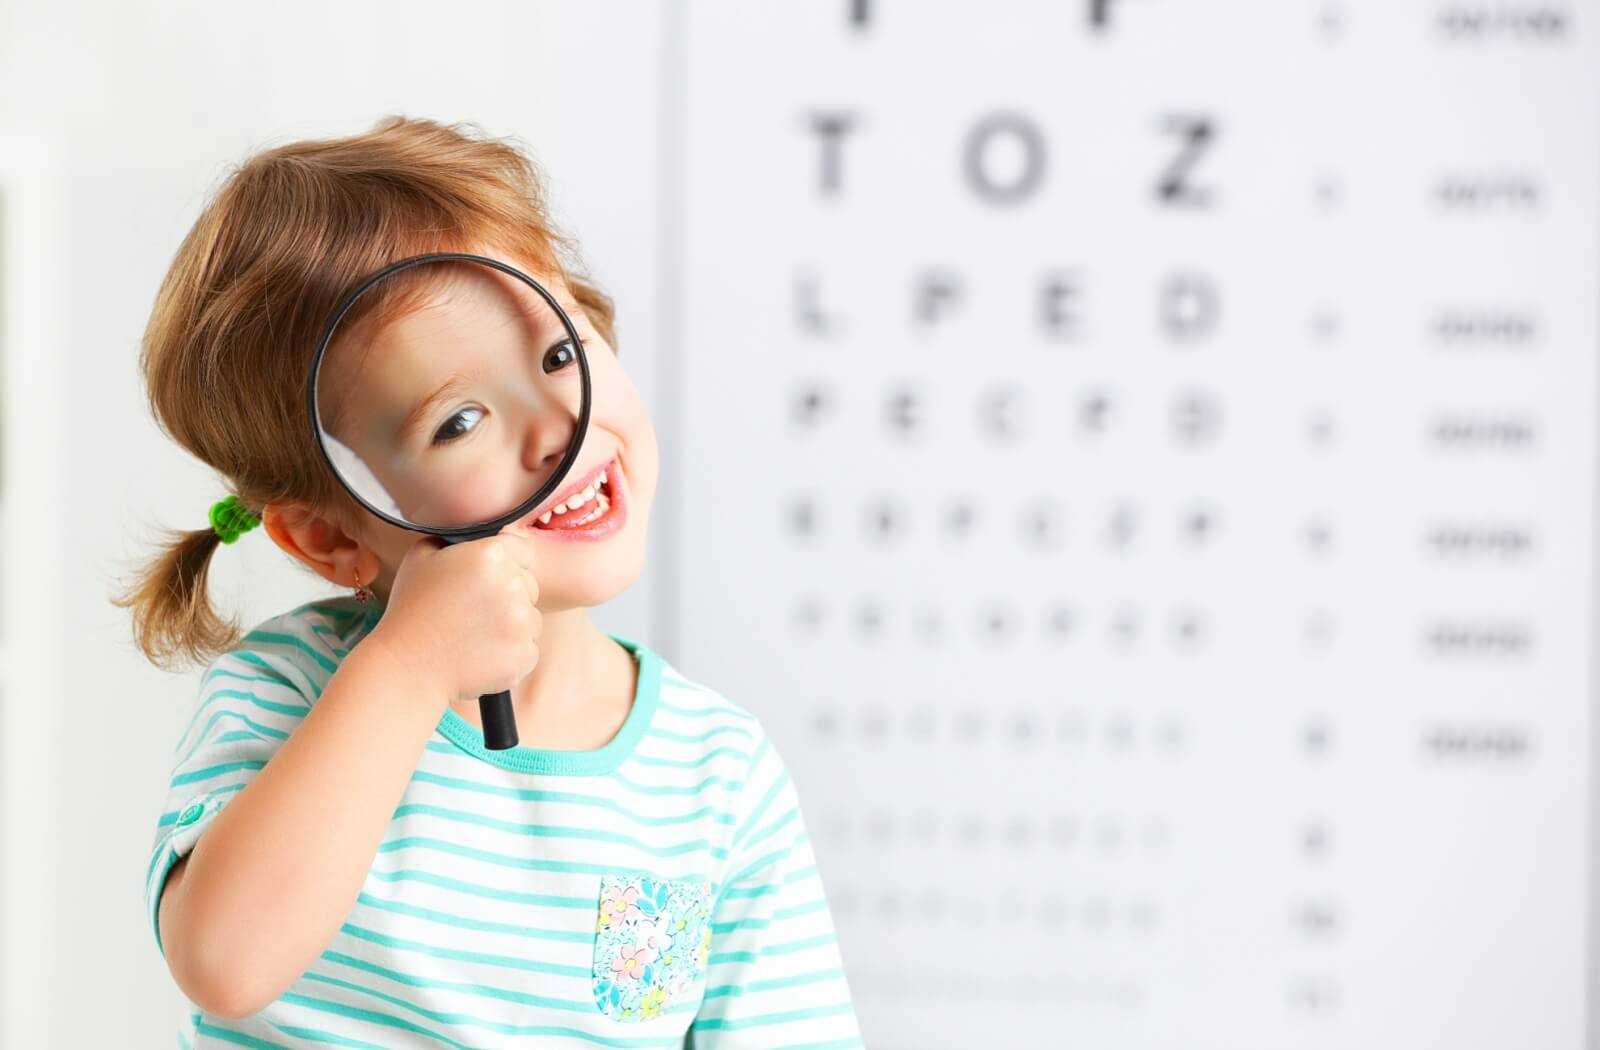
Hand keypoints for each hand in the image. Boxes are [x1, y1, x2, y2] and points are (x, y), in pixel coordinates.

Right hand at [364, 531, 541, 707]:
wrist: (408, 666)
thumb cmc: (411, 610)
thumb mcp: (421, 557)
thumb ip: (452, 540)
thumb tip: (472, 537)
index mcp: (490, 556)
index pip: (521, 550)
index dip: (505, 564)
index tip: (486, 580)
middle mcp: (513, 585)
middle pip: (529, 585)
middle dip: (508, 596)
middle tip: (473, 611)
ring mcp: (522, 623)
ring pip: (531, 619)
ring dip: (511, 626)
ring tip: (474, 635)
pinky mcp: (525, 654)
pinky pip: (528, 649)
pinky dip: (510, 654)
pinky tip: (480, 654)